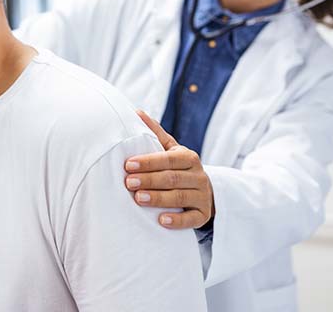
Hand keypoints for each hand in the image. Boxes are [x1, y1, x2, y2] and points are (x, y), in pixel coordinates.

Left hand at [125, 110, 214, 228]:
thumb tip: (136, 112)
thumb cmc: (178, 168)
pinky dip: (176, 220)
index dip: (148, 161)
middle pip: (172, 178)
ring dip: (158, 198)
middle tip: (128, 182)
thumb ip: (155, 133)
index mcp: (189, 157)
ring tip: (138, 198)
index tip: (128, 164)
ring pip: (180, 198)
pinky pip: (191, 219)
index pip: (168, 158)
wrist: (204, 191)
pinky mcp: (203, 215)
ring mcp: (202, 196)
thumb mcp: (171, 150)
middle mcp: (198, 176)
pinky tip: (161, 221)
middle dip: (149, 179)